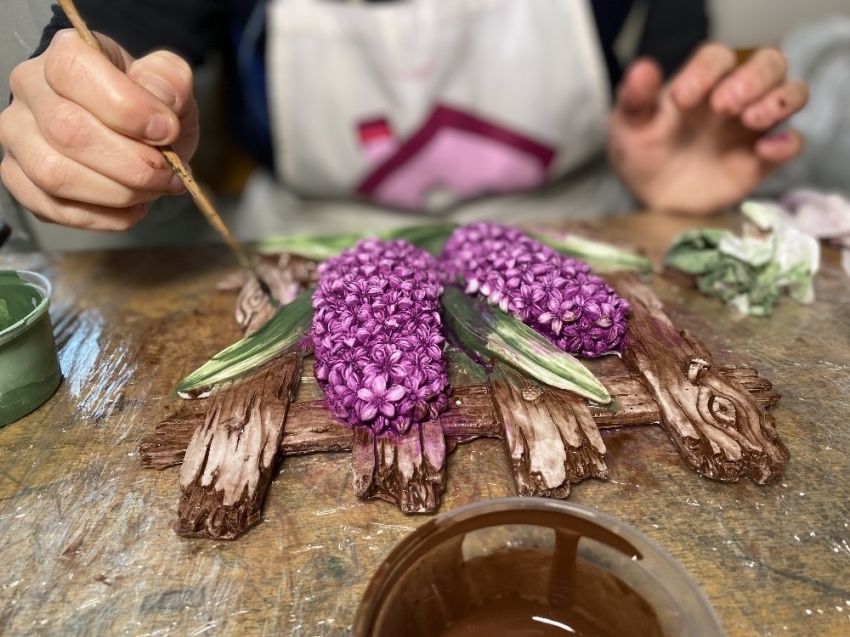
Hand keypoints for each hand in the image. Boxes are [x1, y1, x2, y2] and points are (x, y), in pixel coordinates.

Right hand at [0, 30, 198, 230]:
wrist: (137, 134)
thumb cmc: (148, 106)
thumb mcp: (169, 82)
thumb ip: (169, 80)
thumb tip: (161, 104)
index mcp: (64, 53)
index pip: (74, 71)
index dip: (127, 108)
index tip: (167, 130)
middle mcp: (29, 90)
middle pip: (67, 131)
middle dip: (132, 163)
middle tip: (168, 172)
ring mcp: (18, 136)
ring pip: (54, 175)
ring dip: (118, 193)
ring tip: (153, 190)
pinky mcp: (20, 178)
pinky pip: (54, 209)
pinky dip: (104, 217)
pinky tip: (133, 208)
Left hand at [608, 44, 807, 214]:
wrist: (651, 197)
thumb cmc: (641, 152)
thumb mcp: (628, 127)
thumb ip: (634, 99)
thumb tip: (642, 68)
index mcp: (702, 80)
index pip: (717, 57)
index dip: (705, 70)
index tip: (682, 99)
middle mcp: (736, 94)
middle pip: (768, 63)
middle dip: (752, 79)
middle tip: (723, 106)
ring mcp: (754, 125)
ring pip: (792, 93)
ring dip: (780, 100)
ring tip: (751, 119)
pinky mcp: (764, 158)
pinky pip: (792, 142)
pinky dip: (786, 143)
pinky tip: (763, 151)